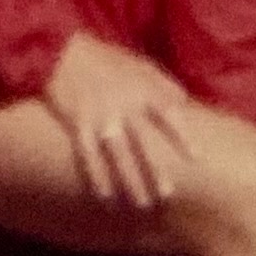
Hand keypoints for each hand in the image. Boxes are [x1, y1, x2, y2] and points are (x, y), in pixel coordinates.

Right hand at [41, 35, 198, 208]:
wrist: (59, 51)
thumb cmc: (101, 57)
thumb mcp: (135, 60)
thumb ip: (161, 80)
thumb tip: (183, 99)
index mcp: (141, 87)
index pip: (168, 113)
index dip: (183, 136)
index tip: (196, 158)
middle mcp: (123, 105)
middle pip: (144, 142)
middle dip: (156, 169)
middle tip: (169, 195)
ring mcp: (100, 116)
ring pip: (118, 155)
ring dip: (130, 181)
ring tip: (142, 204)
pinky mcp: (78, 123)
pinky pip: (88, 156)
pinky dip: (96, 176)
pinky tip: (105, 196)